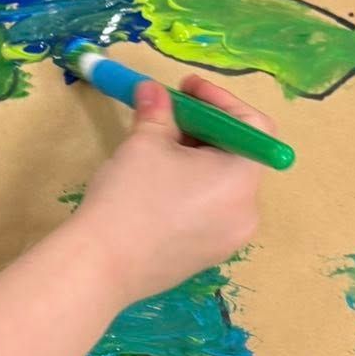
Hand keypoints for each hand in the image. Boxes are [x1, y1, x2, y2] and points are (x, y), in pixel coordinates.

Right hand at [75, 74, 268, 306]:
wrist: (100, 266)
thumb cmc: (131, 196)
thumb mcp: (145, 142)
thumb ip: (158, 110)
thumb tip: (153, 90)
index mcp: (242, 178)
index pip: (254, 126)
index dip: (221, 100)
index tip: (185, 89)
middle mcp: (247, 212)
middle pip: (238, 155)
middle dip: (204, 129)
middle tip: (167, 115)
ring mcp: (228, 239)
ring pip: (222, 185)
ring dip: (196, 159)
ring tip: (158, 150)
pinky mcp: (206, 257)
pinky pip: (209, 212)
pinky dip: (191, 190)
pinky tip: (155, 188)